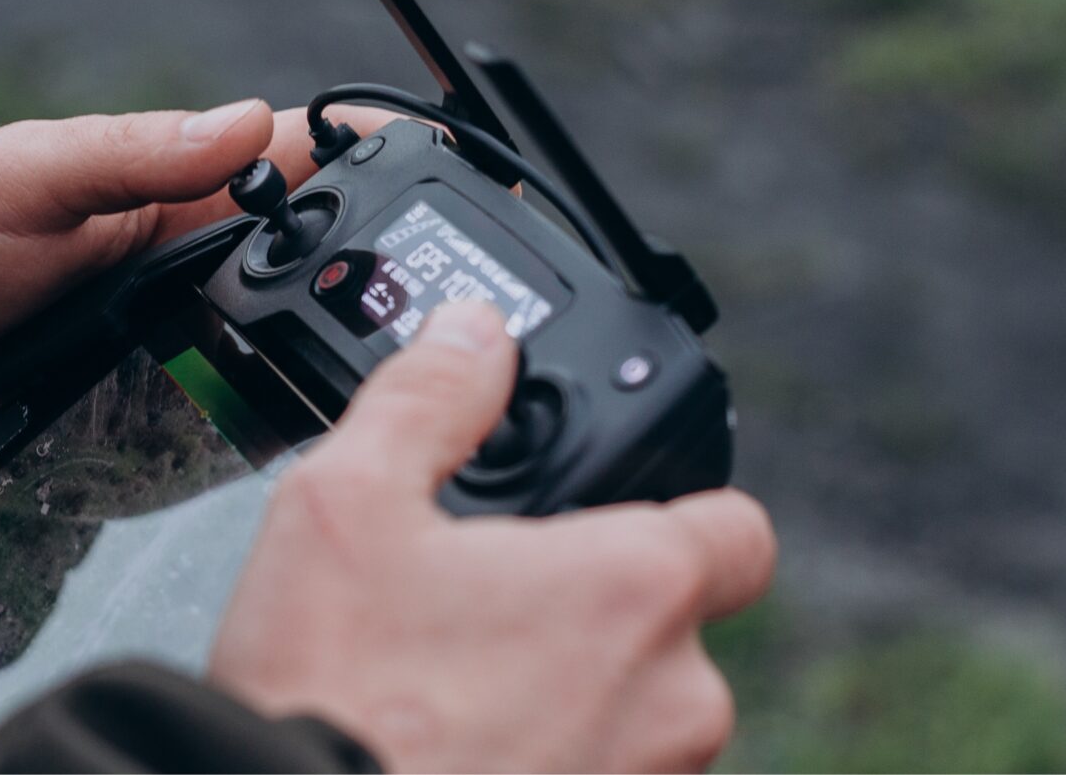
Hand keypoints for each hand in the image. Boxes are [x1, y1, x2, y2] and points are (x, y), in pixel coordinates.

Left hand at [0, 101, 387, 481]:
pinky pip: (218, 450)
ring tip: (372, 373)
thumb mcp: (24, 172)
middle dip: (363, 286)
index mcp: (165, 199)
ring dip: (320, 372)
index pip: (292, 172)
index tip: (435, 171)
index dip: (366, 169)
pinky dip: (256, 447)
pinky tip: (297, 446)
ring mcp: (165, 370)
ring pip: (279, 371)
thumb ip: (133, 151)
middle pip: (308, 283)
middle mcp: (182, 284)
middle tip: (420, 294)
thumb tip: (252, 121)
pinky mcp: (139, 449)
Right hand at [209, 300, 775, 772]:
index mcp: (635, 588)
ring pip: (640, 715)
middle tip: (485, 607)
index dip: (678, 510)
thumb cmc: (328, 691)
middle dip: (595, 612)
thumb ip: (426, 399)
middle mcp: (675, 698)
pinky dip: (548, 759)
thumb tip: (471, 333)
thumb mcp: (345, 503)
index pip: (737, 529)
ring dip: (574, 694)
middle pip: (675, 627)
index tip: (602, 520)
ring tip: (455, 686)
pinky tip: (455, 748)